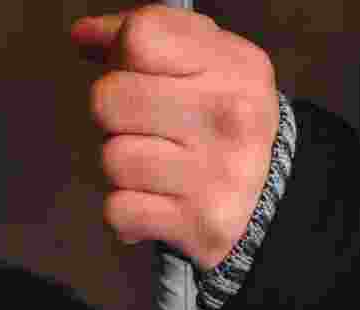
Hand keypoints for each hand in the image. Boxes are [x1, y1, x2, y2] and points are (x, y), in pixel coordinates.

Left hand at [72, 5, 278, 270]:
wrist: (276, 198)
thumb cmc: (222, 119)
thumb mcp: (206, 62)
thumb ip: (147, 36)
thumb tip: (83, 34)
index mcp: (232, 66)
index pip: (140, 36)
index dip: (122, 54)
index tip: (141, 73)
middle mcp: (228, 116)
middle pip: (108, 99)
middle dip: (114, 116)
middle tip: (144, 126)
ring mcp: (215, 174)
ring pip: (112, 158)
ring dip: (121, 166)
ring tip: (155, 166)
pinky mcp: (199, 224)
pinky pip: (118, 211)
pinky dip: (126, 211)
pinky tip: (154, 201)